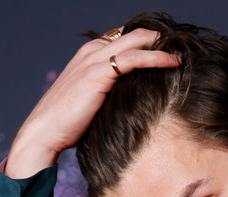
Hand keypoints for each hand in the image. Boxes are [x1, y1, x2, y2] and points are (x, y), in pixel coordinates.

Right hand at [4, 28, 180, 178]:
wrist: (45, 132)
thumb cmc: (68, 125)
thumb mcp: (91, 102)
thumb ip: (110, 93)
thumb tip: (134, 100)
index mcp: (88, 56)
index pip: (124, 39)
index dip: (148, 43)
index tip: (170, 51)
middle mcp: (91, 52)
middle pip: (133, 34)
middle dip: (159, 38)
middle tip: (181, 47)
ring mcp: (94, 60)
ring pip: (136, 40)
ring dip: (162, 44)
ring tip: (182, 52)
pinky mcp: (99, 73)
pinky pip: (135, 58)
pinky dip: (157, 57)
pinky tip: (173, 62)